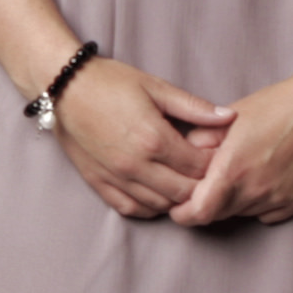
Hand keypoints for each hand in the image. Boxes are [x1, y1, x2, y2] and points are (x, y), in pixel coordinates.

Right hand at [51, 58, 231, 219]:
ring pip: (160, 205)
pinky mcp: (99, 183)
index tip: (217, 155)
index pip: (199, 167)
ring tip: (183, 182)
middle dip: (201, 185)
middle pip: (183, 192)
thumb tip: (229, 117)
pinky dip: (150, 207)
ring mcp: (116, 177)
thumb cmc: (109, 82)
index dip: (215, 164)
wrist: (63, 87)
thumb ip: (194, 107)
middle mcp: (136, 165)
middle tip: (205, 173)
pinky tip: (158, 194)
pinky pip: (132, 209)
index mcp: (154, 139)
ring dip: (176, 198)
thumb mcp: (155, 87)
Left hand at [171, 63, 292, 226]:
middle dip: (208, 202)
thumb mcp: (228, 119)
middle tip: (210, 181)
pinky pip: (267, 214)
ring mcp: (279, 199)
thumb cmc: (275, 106)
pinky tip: (264, 177)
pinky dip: (259, 203)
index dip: (183, 212)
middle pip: (218, 214)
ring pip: (242, 213)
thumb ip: (200, 142)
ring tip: (242, 171)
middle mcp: (256, 191)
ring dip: (234, 201)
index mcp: (233, 170)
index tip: (179, 205)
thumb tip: (183, 158)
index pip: (198, 213)